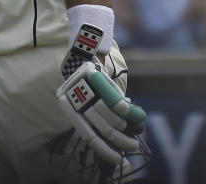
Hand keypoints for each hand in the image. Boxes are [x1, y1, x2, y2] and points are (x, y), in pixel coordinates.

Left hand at [56, 24, 148, 170]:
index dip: (103, 149)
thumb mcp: (91, 97)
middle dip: (119, 139)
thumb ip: (100, 115)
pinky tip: (131, 112)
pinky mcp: (95, 76)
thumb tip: (116, 135)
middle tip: (132, 146)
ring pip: (109, 113)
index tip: (116, 159)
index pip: (88, 135)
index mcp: (71, 107)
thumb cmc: (91, 76)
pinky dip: (124, 108)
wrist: (86, 46)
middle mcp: (75, 98)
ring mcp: (85, 87)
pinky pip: (113, 98)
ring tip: (134, 129)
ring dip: (124, 124)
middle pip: (101, 126)